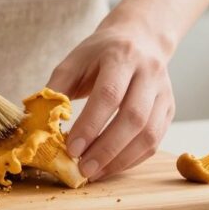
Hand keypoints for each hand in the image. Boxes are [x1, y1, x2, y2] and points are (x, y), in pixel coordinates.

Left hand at [46, 0, 176, 180]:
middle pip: (134, 117)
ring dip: (121, 159)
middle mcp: (149, 73)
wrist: (140, 36)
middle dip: (107, 148)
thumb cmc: (100, 53)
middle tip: (83, 168)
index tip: (71, 149)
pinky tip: (111, 167)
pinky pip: (155, 140)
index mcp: (121, 57)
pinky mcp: (169, 108)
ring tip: (95, 173)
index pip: (109, 95)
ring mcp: (163, 92)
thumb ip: (57, 89)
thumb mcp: (74, 61)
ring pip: (149, 133)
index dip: (90, 125)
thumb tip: (39, 123)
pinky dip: (132, 159)